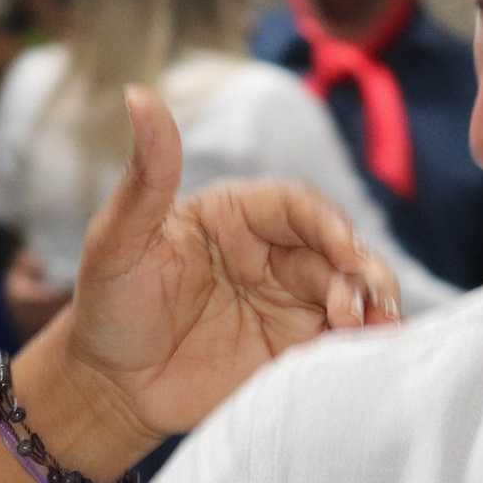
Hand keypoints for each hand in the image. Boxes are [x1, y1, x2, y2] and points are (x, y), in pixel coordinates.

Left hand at [17, 86, 396, 477]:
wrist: (109, 387)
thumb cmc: (107, 306)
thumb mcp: (116, 241)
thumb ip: (145, 177)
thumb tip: (139, 95)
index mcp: (236, 214)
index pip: (296, 206)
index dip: (328, 224)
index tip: (345, 251)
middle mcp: (270, 252)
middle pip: (334, 250)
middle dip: (357, 274)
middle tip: (356, 308)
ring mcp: (286, 300)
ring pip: (347, 292)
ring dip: (371, 306)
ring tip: (375, 331)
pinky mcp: (292, 346)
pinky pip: (337, 340)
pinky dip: (361, 344)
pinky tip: (370, 353)